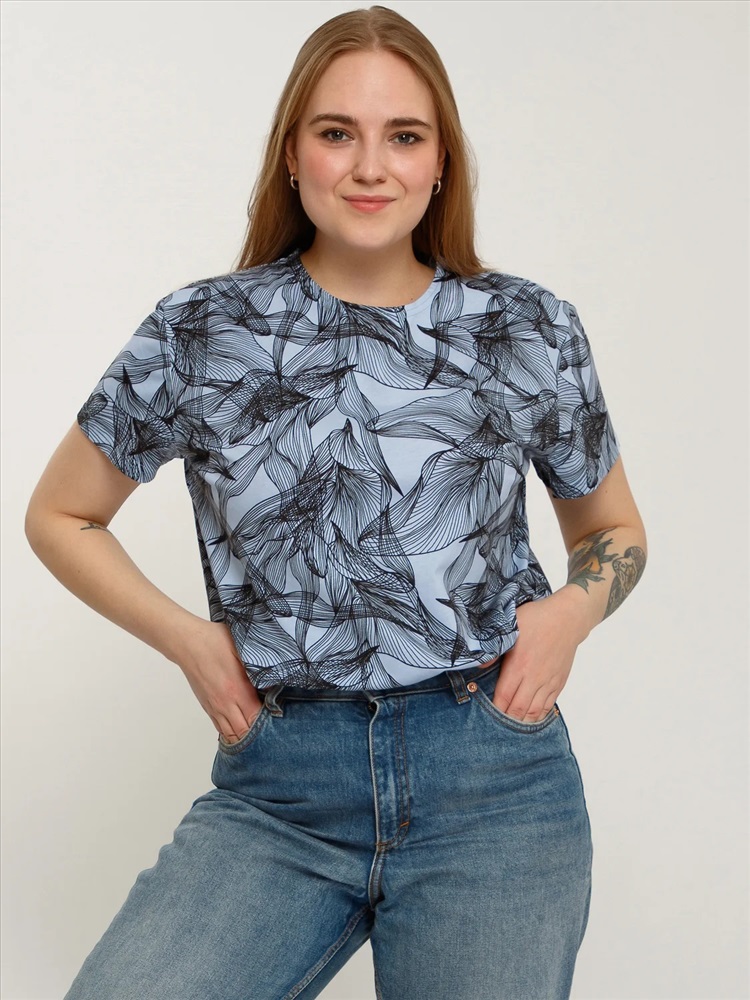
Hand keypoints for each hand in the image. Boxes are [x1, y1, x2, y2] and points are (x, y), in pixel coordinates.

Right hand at [173, 619, 262, 742]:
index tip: (277, 718)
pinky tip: (239, 732)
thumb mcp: (243, 652)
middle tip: (271, 730)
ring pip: (230, 734)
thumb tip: (272, 682)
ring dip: (243, 737)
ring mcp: (215, 707)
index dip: (268, 722)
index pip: (256, 718)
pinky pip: (220, 728)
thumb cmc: (215, 642)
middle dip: (258, 735)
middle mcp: (225, 703)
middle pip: (244, 732)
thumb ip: (258, 669)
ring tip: (257, 736)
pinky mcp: (207, 706)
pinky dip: (231, 734)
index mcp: (237, 690)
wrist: (189, 643)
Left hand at [492, 590, 586, 722]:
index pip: (504, 696)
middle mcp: (534, 677)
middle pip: (518, 709)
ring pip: (534, 711)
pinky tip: (530, 719)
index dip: (495, 709)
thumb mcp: (511, 626)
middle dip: (506, 720)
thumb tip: (480, 665)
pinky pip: (548, 706)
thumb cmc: (536, 619)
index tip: (486, 715)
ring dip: (522, 721)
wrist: (567, 619)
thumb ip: (495, 648)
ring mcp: (548, 682)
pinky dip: (538, 716)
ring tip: (511, 728)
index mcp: (519, 665)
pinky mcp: (559, 683)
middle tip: (495, 726)